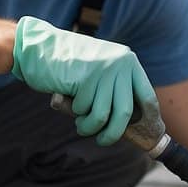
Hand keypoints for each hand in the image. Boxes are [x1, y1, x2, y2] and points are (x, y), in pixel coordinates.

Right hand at [11, 16, 156, 145]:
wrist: (39, 46)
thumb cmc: (69, 64)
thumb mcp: (101, 68)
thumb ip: (115, 87)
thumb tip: (131, 123)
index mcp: (129, 61)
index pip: (148, 98)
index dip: (147, 120)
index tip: (141, 133)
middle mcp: (120, 64)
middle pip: (126, 112)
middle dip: (113, 133)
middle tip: (102, 140)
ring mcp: (103, 70)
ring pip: (102, 115)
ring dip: (89, 127)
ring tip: (81, 124)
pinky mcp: (85, 77)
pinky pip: (83, 109)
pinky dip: (75, 111)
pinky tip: (69, 100)